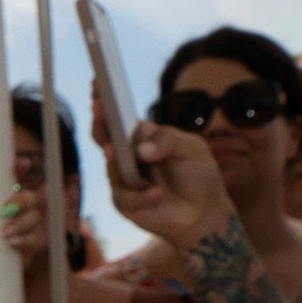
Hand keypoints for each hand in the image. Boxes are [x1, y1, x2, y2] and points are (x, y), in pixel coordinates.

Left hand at [0, 165, 54, 266]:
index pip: (13, 178)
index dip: (20, 168)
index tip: (20, 164)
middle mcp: (13, 210)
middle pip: (29, 197)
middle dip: (22, 200)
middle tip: (5, 210)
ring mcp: (24, 228)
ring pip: (35, 217)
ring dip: (22, 223)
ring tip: (3, 234)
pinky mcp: (29, 247)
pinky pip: (38, 239)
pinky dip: (27, 240)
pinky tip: (13, 244)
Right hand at [101, 115, 234, 249]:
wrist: (203, 212)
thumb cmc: (198, 176)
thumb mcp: (193, 149)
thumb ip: (169, 140)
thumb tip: (141, 150)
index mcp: (143, 138)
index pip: (120, 119)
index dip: (107, 105)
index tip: (98, 89)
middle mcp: (128, 157)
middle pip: (104, 138)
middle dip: (100, 125)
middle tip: (101, 113)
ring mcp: (123, 180)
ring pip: (111, 168)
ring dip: (120, 163)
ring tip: (131, 156)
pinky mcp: (124, 202)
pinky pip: (123, 196)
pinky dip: (141, 196)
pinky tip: (157, 194)